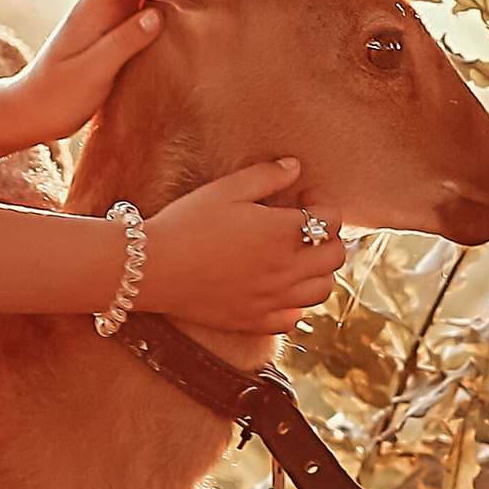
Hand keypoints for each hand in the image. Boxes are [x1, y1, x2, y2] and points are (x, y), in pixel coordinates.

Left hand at [6, 0, 161, 147]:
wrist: (31, 113)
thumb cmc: (57, 95)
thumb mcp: (93, 71)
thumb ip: (124, 42)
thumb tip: (157, 16)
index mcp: (94, 7)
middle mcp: (100, 7)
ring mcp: (106, 20)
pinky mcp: (111, 36)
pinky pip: (139, 14)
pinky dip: (158, 11)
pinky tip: (180, 14)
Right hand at [139, 160, 344, 345]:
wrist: (152, 268)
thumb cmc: (186, 223)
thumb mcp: (225, 189)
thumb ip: (266, 176)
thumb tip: (295, 167)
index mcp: (282, 233)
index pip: (332, 219)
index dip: (322, 203)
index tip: (302, 198)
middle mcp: (286, 269)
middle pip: (336, 256)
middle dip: (328, 236)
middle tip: (303, 227)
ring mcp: (273, 299)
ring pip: (322, 290)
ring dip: (318, 271)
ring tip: (295, 257)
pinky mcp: (255, 321)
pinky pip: (293, 317)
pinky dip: (294, 303)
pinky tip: (275, 287)